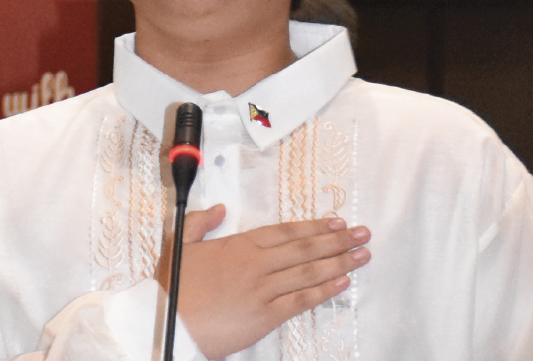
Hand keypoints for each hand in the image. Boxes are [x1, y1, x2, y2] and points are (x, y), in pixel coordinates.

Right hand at [163, 205, 370, 357]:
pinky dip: (324, 291)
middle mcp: (256, 264)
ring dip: (340, 262)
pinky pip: (302, 300)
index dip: (315, 226)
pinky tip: (342, 283)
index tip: (337, 222)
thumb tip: (219, 209)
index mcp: (238, 245)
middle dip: (338, 241)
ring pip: (309, 272)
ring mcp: (263, 290)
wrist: (169, 323)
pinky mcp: (266, 315)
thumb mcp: (179, 246)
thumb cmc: (174, 288)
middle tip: (363, 234)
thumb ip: (199, 223)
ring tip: (362, 256)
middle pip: (305, 249)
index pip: (285, 232)